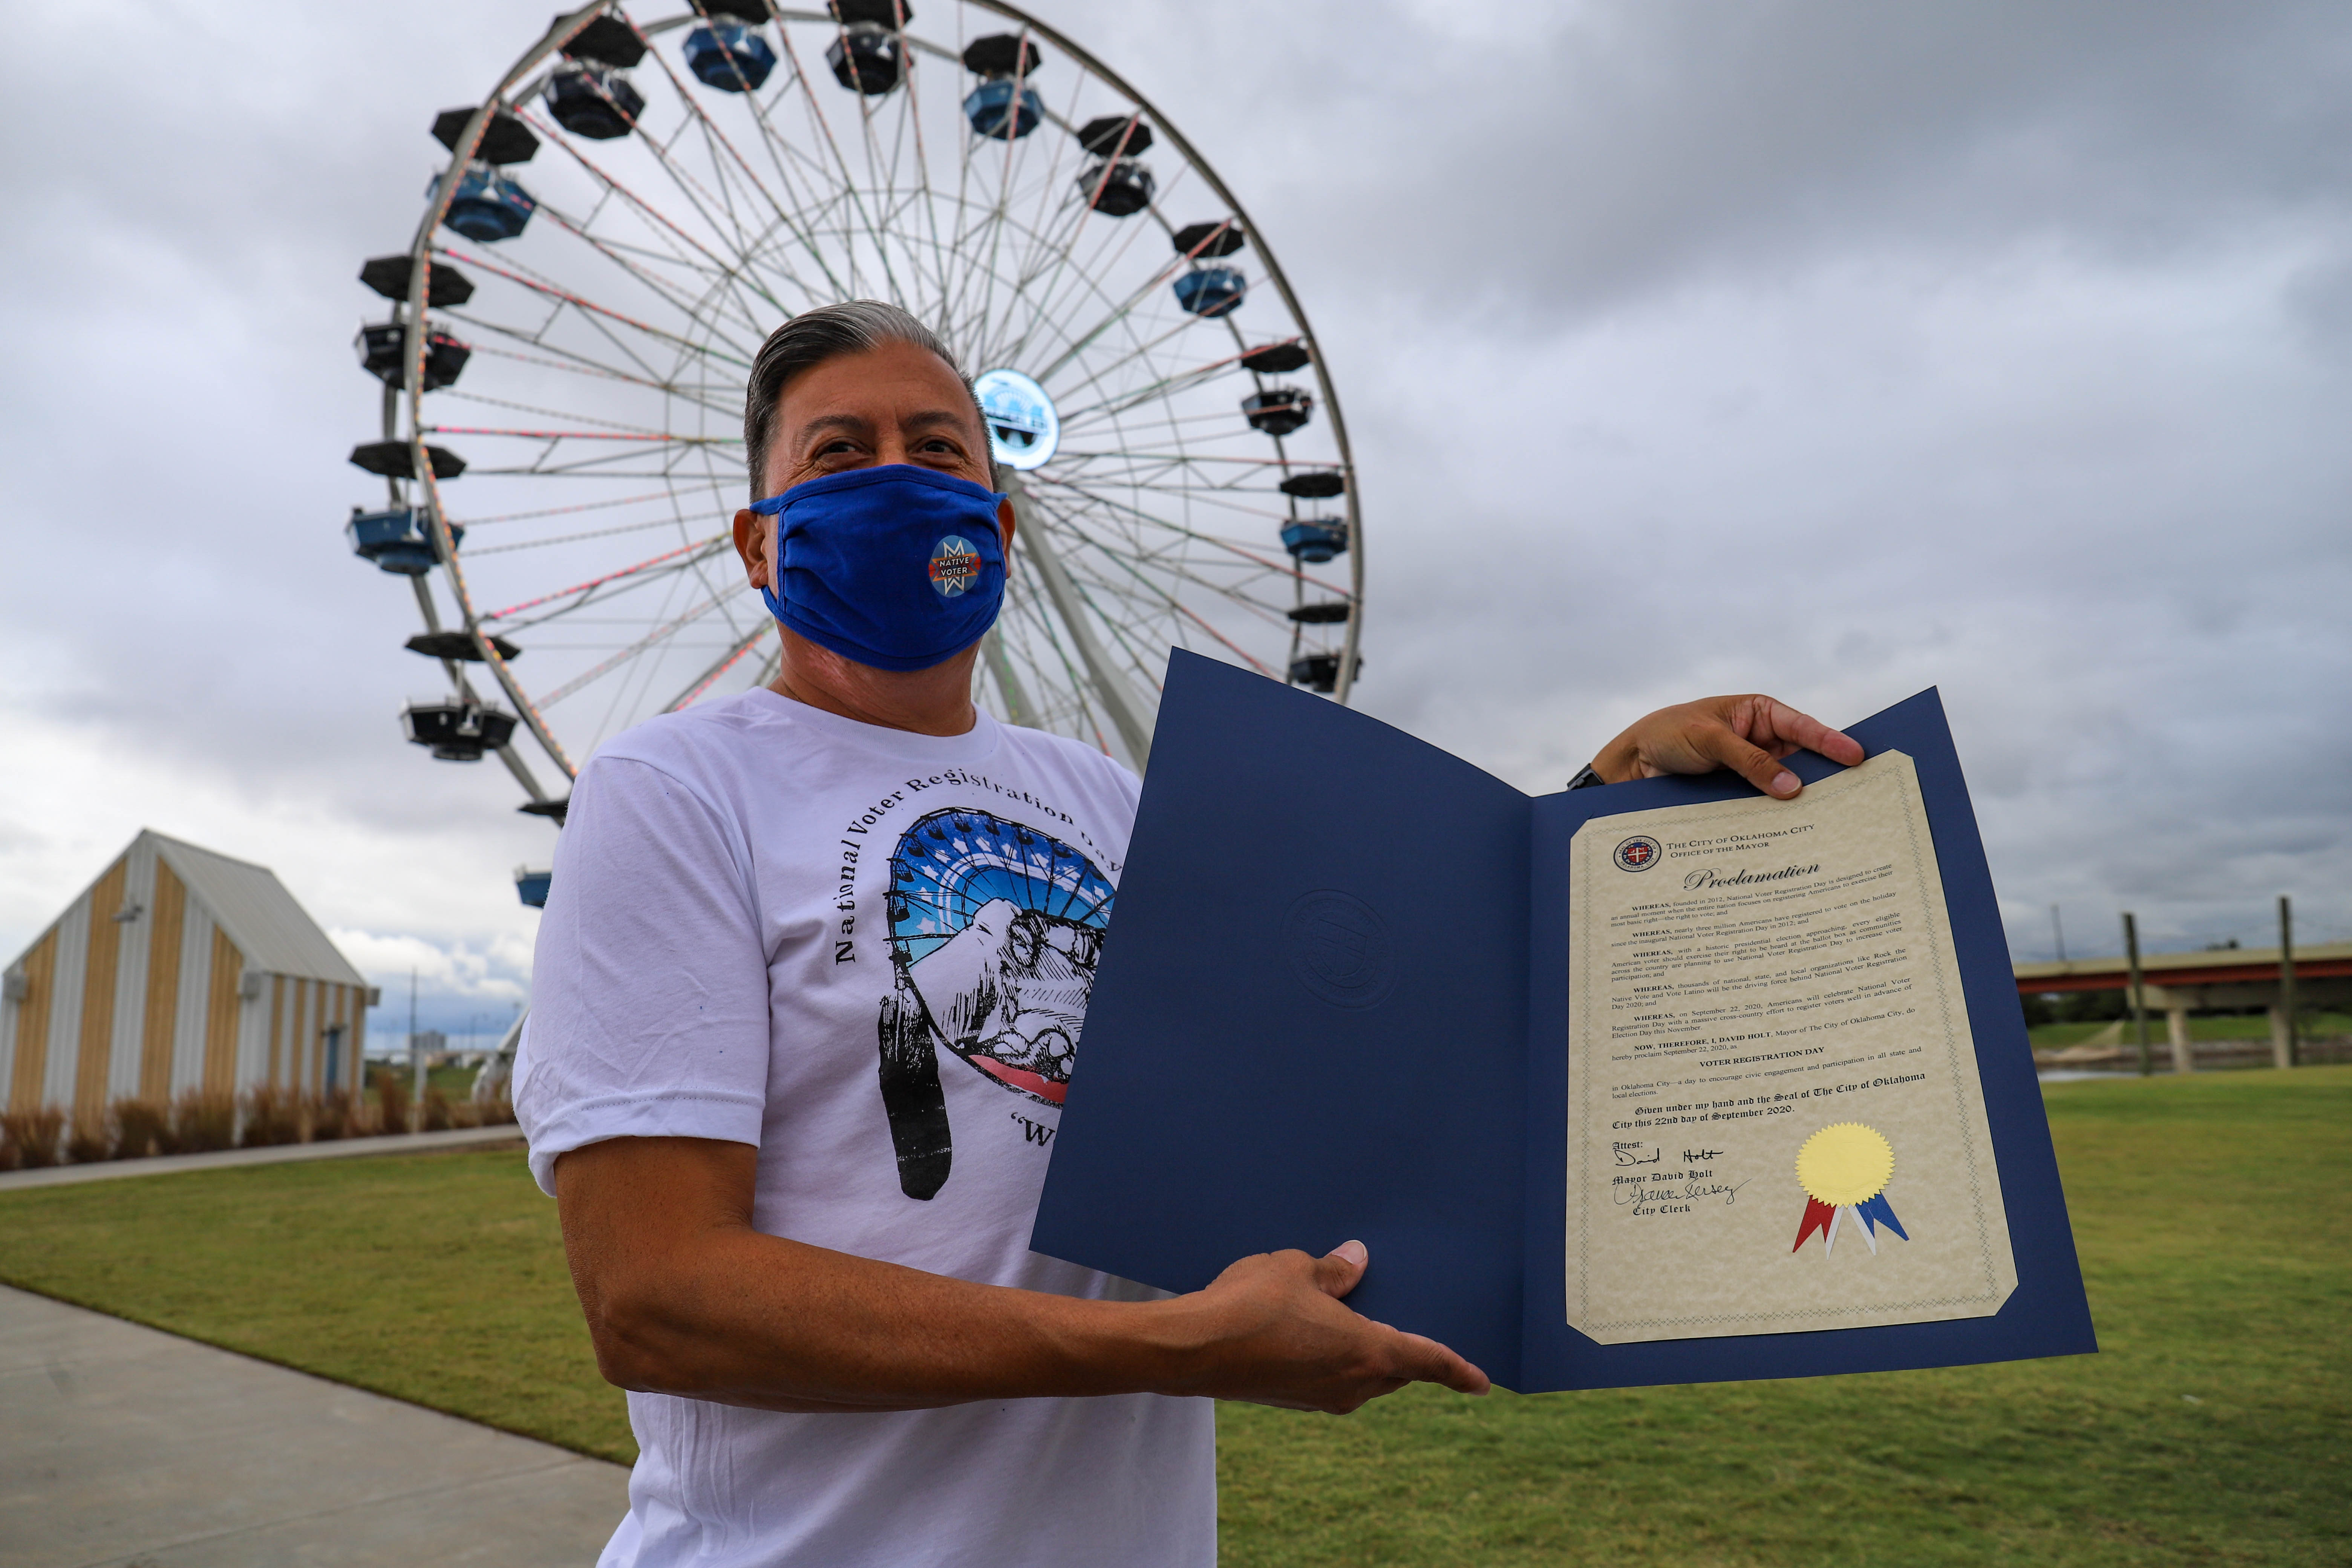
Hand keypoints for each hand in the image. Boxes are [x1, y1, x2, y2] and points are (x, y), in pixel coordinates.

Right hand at [1163, 1241, 1489, 1412]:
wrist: (1193, 1350)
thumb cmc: (1250, 1303)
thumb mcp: (1297, 1268)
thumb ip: (1334, 1269)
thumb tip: (1356, 1260)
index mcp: (1368, 1352)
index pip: (1429, 1360)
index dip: (1459, 1370)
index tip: (1484, 1383)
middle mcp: (1353, 1384)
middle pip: (1397, 1371)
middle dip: (1405, 1352)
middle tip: (1404, 1321)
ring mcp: (1321, 1398)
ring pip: (1363, 1378)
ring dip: (1364, 1353)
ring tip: (1350, 1316)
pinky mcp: (1293, 1401)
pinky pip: (1331, 1380)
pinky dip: (1334, 1360)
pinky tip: (1311, 1331)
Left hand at [1589, 694, 1863, 798]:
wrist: (1634, 763)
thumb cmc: (1668, 734)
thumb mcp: (1710, 740)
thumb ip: (1749, 761)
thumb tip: (1792, 788)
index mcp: (1759, 714)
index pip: (1803, 728)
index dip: (1831, 743)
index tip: (1856, 757)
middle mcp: (1760, 741)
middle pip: (1802, 762)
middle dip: (1825, 779)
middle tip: (1857, 797)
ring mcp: (1751, 770)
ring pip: (1785, 788)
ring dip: (1801, 804)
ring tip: (1830, 823)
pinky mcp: (1739, 794)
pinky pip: (1764, 806)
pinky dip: (1776, 818)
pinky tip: (1791, 834)